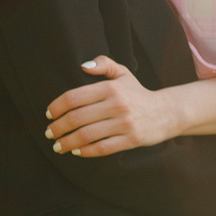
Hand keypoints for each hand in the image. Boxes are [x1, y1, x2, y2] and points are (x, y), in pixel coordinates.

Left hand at [44, 56, 180, 156]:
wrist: (167, 112)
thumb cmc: (138, 93)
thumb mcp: (123, 74)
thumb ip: (104, 64)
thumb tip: (83, 66)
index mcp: (111, 87)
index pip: (74, 97)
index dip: (56, 107)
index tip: (48, 114)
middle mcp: (117, 104)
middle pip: (77, 118)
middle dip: (58, 127)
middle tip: (49, 132)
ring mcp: (125, 123)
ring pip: (86, 135)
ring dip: (67, 142)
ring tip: (57, 146)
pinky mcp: (131, 139)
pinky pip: (102, 148)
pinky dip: (85, 151)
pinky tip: (76, 151)